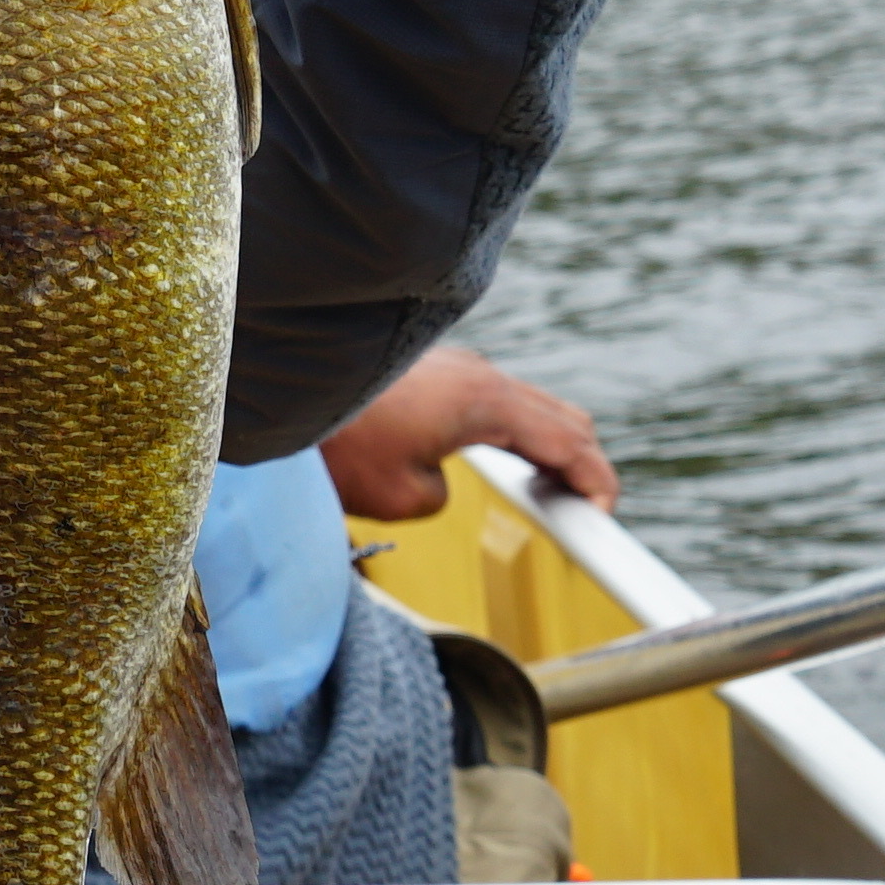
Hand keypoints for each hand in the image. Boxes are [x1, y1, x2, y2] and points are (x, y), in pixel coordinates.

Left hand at [319, 344, 623, 522]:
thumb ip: (439, 497)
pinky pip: (494, 399)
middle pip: (561, 417)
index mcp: (485, 402)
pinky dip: (515, 430)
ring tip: (552, 494)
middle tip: (585, 512)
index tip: (604, 519)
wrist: (279, 384)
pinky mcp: (433, 368)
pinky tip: (504, 461)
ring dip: (547, 446)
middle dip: (581, 464)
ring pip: (527, 405)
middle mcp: (478, 374)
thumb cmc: (333, 439)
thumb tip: (438, 483)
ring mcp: (456, 365)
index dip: (596, 481)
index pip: (568, 441)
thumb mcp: (398, 496)